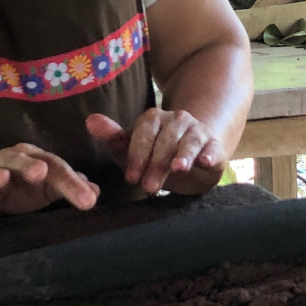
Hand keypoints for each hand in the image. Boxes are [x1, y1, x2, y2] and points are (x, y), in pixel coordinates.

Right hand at [0, 143, 98, 233]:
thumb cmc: (15, 190)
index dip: (73, 183)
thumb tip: (96, 191)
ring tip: (1, 178)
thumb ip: (69, 188)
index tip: (89, 201)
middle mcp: (9, 161)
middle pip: (24, 162)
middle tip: (43, 173)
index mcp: (34, 158)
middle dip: (32, 167)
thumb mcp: (46, 190)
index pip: (57, 168)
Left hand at [86, 110, 226, 195]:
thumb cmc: (159, 155)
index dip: (137, 154)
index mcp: (154, 118)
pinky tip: (206, 161)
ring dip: (183, 155)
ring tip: (178, 168)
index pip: (144, 132)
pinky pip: (213, 148)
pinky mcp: (214, 146)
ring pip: (190, 141)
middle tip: (148, 187)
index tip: (131, 177)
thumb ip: (114, 138)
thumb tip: (90, 120)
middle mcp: (178, 120)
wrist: (195, 158)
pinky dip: (210, 154)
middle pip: (166, 140)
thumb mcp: (134, 150)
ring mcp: (198, 131)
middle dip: (156, 163)